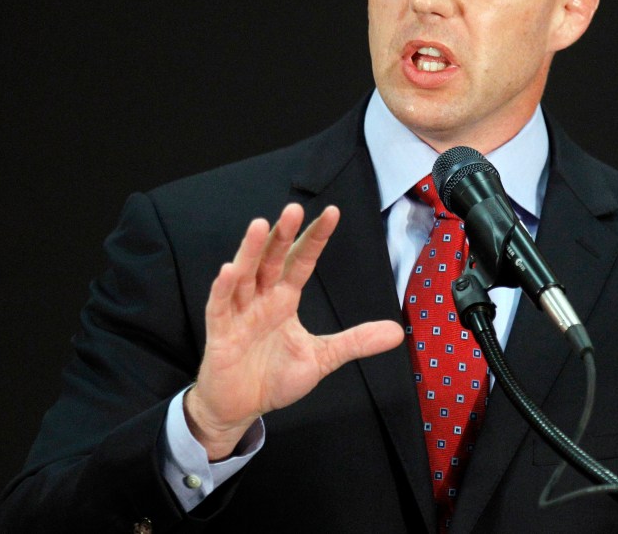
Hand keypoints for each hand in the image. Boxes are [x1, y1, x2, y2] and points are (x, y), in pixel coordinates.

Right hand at [184, 203, 403, 459]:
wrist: (240, 408)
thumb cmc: (273, 377)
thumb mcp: (322, 358)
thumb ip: (355, 341)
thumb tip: (398, 332)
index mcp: (284, 300)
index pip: (302, 261)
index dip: (316, 238)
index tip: (333, 212)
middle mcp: (261, 299)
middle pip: (273, 260)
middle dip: (284, 235)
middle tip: (294, 208)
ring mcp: (239, 313)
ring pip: (245, 275)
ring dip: (250, 250)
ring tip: (260, 225)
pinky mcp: (220, 334)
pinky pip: (219, 307)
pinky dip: (223, 289)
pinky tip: (229, 270)